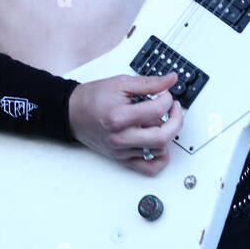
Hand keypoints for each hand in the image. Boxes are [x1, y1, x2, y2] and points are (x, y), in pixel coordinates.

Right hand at [68, 72, 183, 175]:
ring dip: (168, 135)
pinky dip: (161, 159)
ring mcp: (122, 150)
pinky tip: (161, 145)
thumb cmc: (93, 98)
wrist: (73, 112)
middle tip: (173, 108)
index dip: (167, 99)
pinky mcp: (122, 159)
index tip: (166, 94)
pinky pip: (148, 168)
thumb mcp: (121, 83)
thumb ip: (149, 83)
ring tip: (163, 121)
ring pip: (158, 150)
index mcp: (119, 117)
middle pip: (162, 136)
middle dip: (176, 120)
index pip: (156, 111)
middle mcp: (120, 137)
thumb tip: (171, 80)